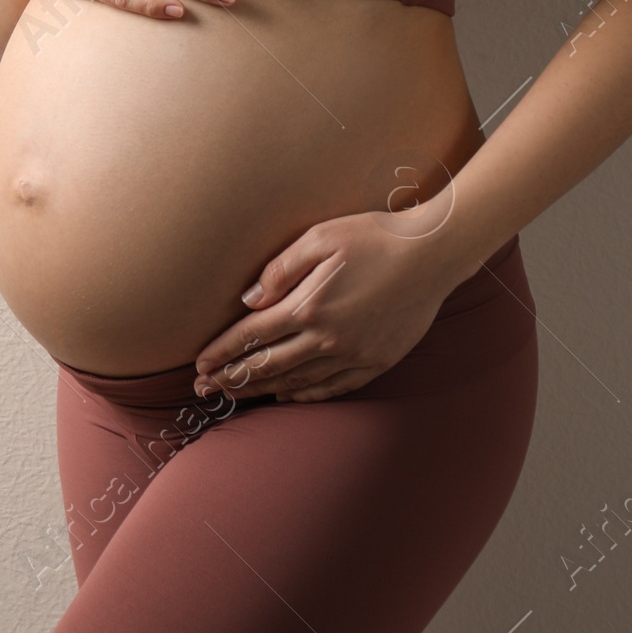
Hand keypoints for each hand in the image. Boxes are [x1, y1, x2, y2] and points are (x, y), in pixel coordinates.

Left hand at [192, 210, 464, 402]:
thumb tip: (248, 300)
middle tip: (204, 389)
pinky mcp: (376, 362)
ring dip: (262, 389)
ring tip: (236, 393)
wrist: (432, 254)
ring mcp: (353, 355)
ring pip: (297, 381)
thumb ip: (280, 269)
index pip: (251, 336)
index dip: (222, 352)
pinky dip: (305, 394)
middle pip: (268, 365)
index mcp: (309, 306)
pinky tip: (288, 395)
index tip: (199, 365)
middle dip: (232, 377)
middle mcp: (328, 338)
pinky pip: (333, 387)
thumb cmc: (375, 237)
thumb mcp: (321, 238)